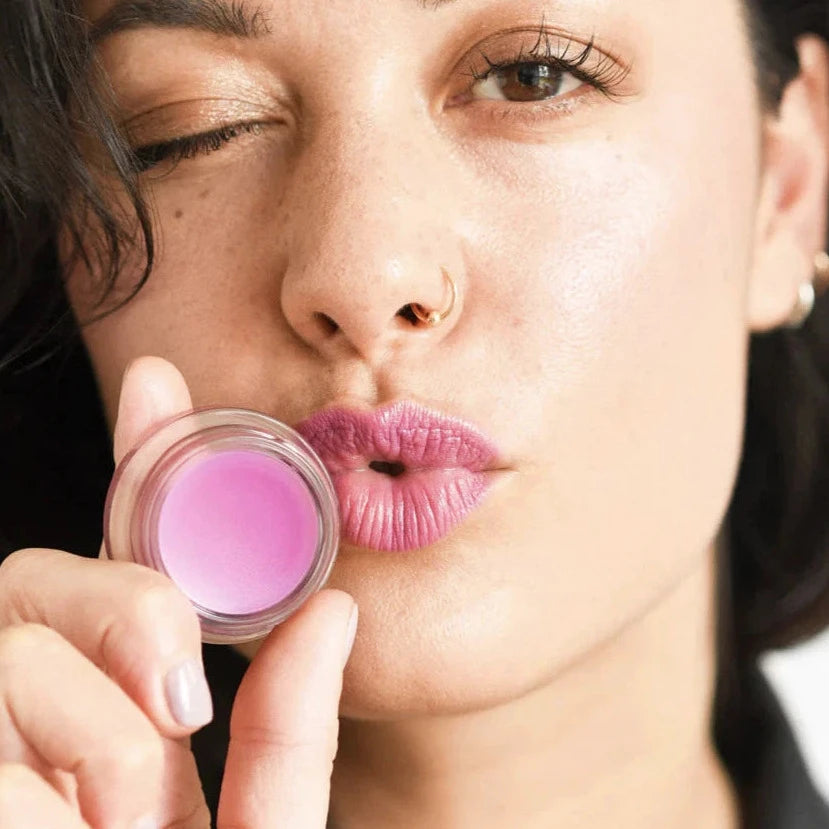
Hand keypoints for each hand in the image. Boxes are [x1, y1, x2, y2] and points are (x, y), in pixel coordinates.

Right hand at [0, 356, 356, 827]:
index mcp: (126, 716)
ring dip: (86, 742)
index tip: (161, 384)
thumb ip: (287, 742)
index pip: (129, 556)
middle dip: (118, 617)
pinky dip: (36, 794)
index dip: (144, 464)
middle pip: (45, 578)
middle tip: (170, 711)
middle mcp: (35, 708)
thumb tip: (332, 608)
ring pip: (12, 649)